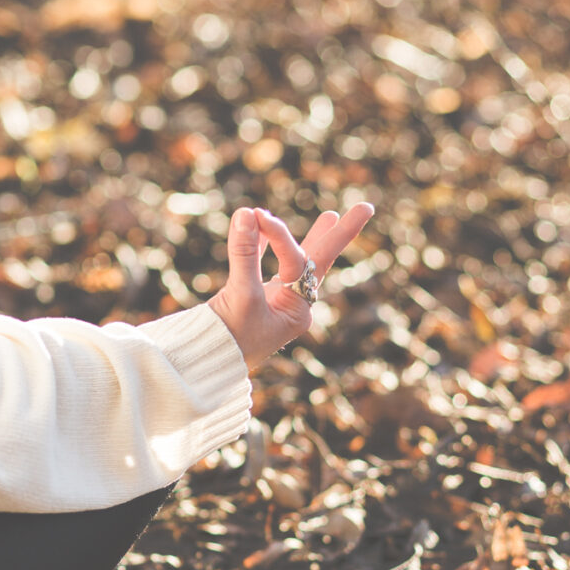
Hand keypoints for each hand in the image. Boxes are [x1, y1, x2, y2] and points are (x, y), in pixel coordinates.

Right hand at [208, 203, 374, 370]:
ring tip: (332, 215)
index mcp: (297, 311)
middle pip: (318, 261)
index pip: (296, 261)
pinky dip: (264, 246)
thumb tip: (246, 214)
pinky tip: (264, 228)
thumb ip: (244, 254)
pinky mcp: (251, 299)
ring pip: (295, 262)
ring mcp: (273, 301)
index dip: (279, 235)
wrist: (202, 362)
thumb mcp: (241, 295)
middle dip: (339, 234)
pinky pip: (264, 266)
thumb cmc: (228, 336)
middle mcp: (291, 305)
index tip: (257, 216)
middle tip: (367, 207)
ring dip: (311, 238)